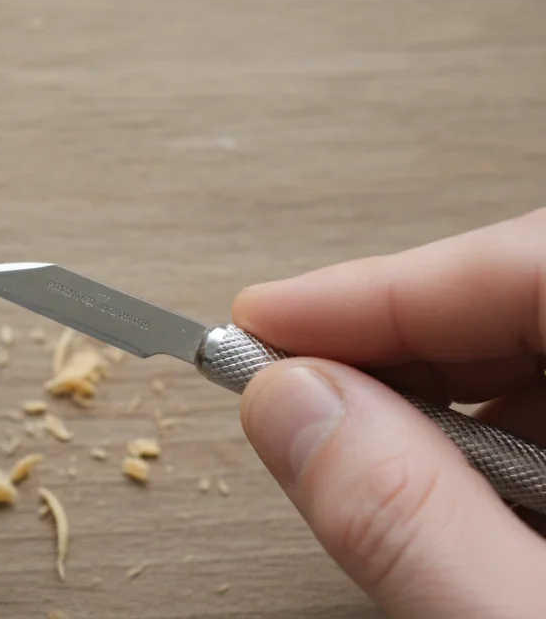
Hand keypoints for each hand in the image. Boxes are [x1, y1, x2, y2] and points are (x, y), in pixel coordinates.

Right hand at [234, 209, 545, 617]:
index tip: (264, 319)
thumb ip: (413, 517)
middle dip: (394, 344)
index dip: (383, 287)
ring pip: (538, 352)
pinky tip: (444, 493)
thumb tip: (291, 405)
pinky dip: (486, 446)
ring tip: (357, 455)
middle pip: (528, 296)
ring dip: (433, 400)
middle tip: (286, 382)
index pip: (530, 264)